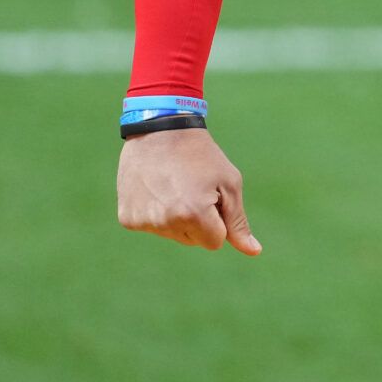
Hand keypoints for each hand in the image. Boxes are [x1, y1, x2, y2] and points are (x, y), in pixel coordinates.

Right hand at [116, 127, 261, 254]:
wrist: (160, 130)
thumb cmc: (202, 155)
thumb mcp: (229, 183)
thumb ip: (238, 222)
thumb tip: (254, 252)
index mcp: (194, 214)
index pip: (215, 242)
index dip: (218, 220)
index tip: (212, 195)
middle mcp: (165, 222)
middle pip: (193, 241)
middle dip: (198, 221)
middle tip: (192, 188)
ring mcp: (143, 220)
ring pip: (172, 235)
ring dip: (177, 217)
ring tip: (174, 186)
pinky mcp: (127, 218)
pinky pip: (151, 227)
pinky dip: (156, 213)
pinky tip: (156, 189)